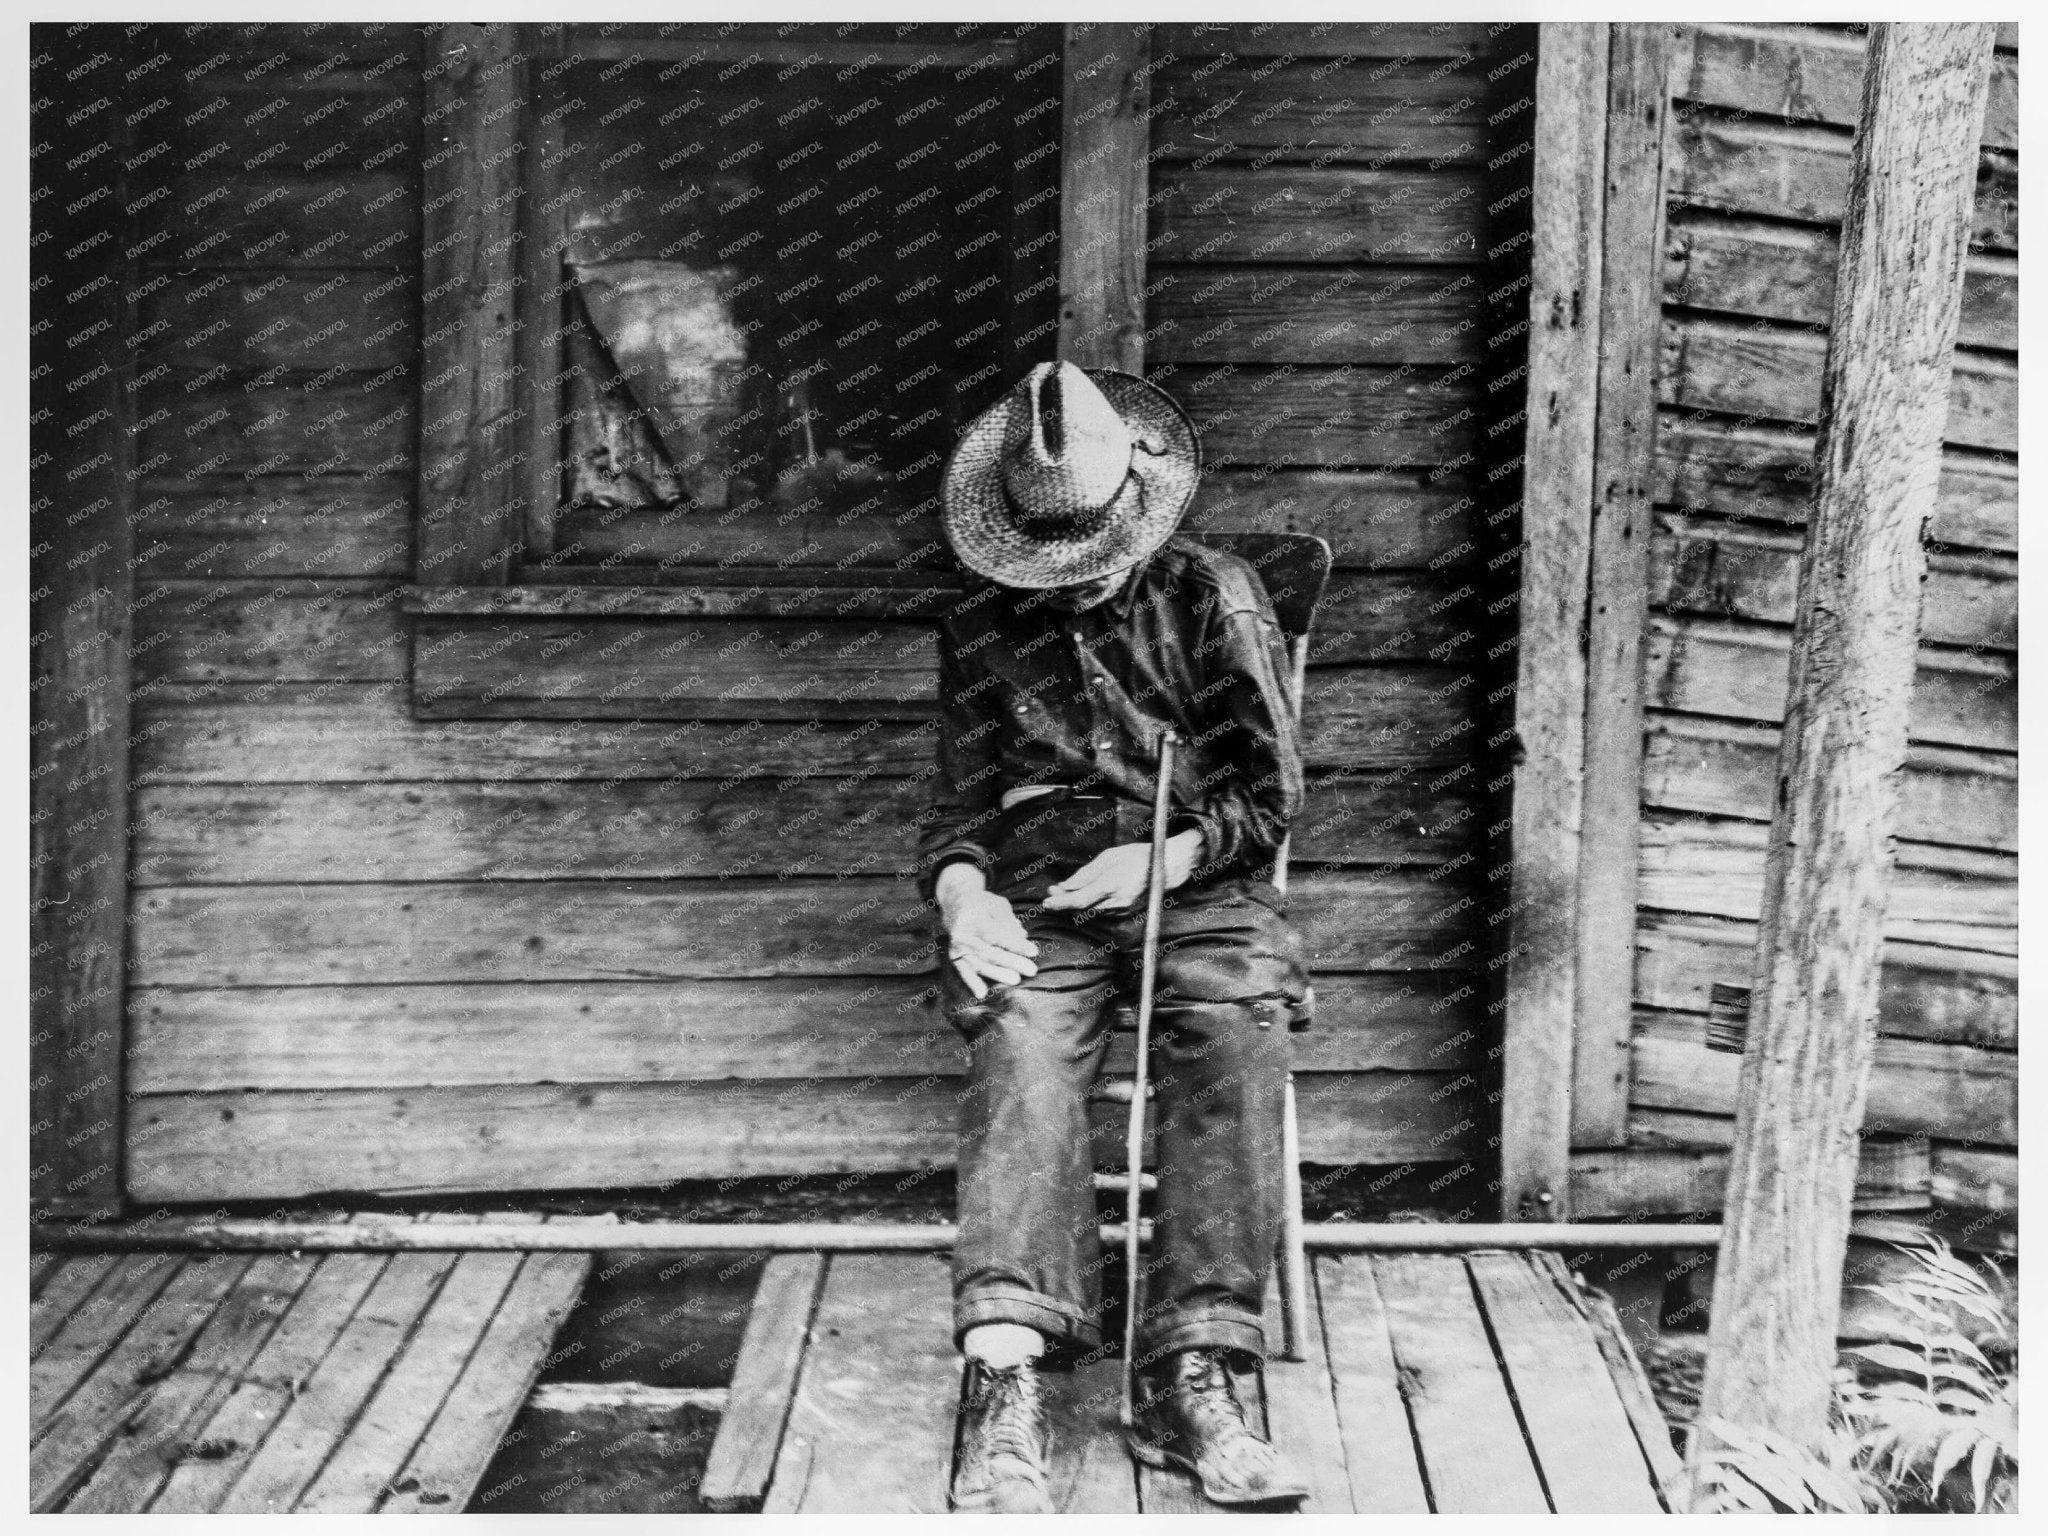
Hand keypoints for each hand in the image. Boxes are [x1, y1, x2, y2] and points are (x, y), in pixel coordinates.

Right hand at [937, 866, 1038, 999]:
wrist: (955, 903)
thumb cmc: (982, 904)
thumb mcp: (997, 904)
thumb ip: (1009, 921)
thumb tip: (1022, 937)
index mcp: (975, 917)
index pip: (999, 934)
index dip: (1016, 944)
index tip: (1033, 952)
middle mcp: (963, 933)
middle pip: (990, 950)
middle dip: (1012, 962)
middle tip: (1031, 970)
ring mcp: (957, 946)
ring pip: (979, 963)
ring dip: (998, 974)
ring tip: (1015, 980)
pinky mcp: (954, 955)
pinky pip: (963, 971)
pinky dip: (972, 983)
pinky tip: (982, 994)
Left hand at [1043, 830, 1204, 913]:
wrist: (1166, 869)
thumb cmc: (1137, 856)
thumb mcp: (1109, 857)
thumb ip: (1086, 874)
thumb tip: (1066, 886)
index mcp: (1112, 884)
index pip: (1079, 900)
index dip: (1060, 903)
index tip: (1046, 901)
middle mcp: (1116, 902)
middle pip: (1081, 909)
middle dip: (1063, 902)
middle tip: (1051, 891)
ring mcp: (1121, 910)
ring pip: (1089, 911)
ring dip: (1073, 903)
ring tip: (1062, 891)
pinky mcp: (1124, 912)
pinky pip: (1099, 911)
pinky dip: (1087, 905)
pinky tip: (1081, 894)